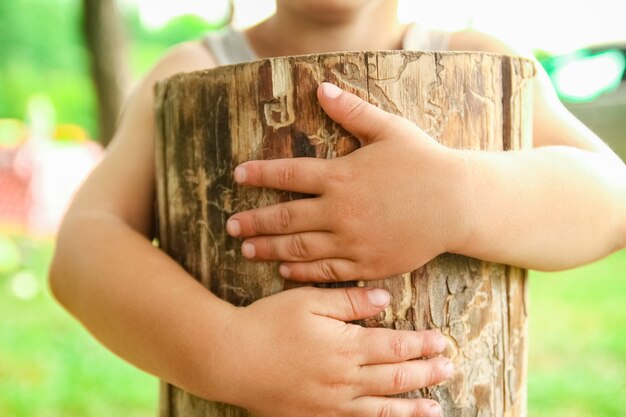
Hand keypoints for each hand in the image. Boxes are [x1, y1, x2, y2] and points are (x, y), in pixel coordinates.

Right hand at [211, 287, 451, 416]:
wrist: (230, 358)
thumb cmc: (267, 323)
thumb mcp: (308, 300)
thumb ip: (349, 302)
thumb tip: (384, 299)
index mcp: (345, 347)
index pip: (394, 346)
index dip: (422, 345)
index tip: (442, 341)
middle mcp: (344, 380)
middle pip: (395, 377)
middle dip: (426, 372)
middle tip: (449, 369)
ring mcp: (330, 404)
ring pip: (382, 408)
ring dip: (411, 407)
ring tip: (435, 408)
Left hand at [226, 83, 472, 280]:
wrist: (458, 203)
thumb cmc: (424, 162)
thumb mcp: (390, 129)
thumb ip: (352, 111)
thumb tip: (322, 87)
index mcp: (342, 176)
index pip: (289, 174)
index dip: (260, 174)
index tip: (238, 175)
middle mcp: (340, 211)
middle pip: (286, 217)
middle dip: (254, 222)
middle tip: (230, 226)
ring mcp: (352, 241)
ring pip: (300, 249)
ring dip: (269, 249)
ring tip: (246, 250)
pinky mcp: (367, 264)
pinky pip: (327, 271)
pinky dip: (302, 273)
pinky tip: (284, 271)